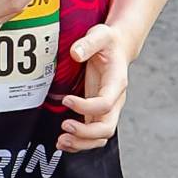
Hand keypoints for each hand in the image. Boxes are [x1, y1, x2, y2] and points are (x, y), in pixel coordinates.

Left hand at [56, 23, 128, 152]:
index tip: (66, 100)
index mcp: (116, 83)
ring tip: (60, 141)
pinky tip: (62, 142)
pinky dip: (79, 142)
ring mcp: (107, 109)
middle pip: (106, 128)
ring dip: (81, 143)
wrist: (117, 47)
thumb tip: (75, 53)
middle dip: (85, 133)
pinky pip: (92, 135)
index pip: (105, 104)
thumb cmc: (108, 41)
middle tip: (64, 127)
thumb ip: (88, 43)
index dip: (86, 106)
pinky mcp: (97, 112)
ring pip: (100, 137)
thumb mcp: (100, 35)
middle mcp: (115, 100)